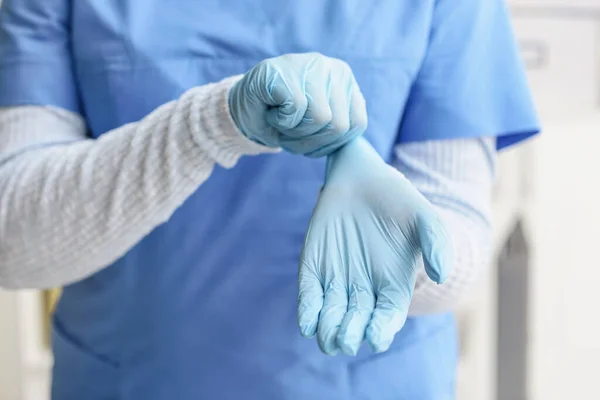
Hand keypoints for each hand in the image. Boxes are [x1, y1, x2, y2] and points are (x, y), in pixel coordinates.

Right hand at [229, 52, 367, 157]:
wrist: (244, 107)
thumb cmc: (282, 119)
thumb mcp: (319, 127)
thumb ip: (338, 130)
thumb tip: (348, 137)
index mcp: (346, 83)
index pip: (356, 124)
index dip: (331, 143)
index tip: (310, 138)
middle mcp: (334, 69)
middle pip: (338, 125)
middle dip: (311, 141)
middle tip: (291, 130)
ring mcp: (310, 65)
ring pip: (320, 118)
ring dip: (295, 132)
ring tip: (282, 120)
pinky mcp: (284, 70)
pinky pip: (296, 110)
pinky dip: (281, 122)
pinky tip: (272, 110)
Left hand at [297, 138, 453, 354]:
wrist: (360, 178)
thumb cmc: (396, 199)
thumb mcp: (423, 216)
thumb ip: (436, 243)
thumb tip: (442, 275)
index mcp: (393, 286)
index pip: (387, 320)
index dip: (381, 332)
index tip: (375, 337)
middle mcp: (365, 290)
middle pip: (356, 325)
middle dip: (350, 337)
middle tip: (346, 339)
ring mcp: (337, 281)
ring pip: (331, 319)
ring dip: (328, 332)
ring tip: (327, 336)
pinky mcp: (314, 270)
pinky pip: (309, 298)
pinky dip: (308, 314)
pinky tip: (309, 323)